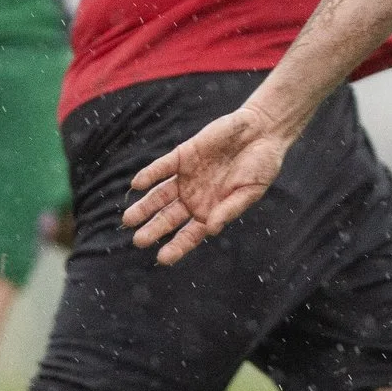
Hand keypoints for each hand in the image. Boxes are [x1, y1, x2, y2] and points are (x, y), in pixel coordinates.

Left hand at [121, 104, 297, 264]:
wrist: (261, 131)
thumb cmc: (261, 166)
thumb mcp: (250, 191)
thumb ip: (230, 209)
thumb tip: (211, 230)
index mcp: (211, 211)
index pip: (189, 234)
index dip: (176, 247)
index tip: (163, 259)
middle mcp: (194, 197)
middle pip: (169, 218)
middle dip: (154, 229)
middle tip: (139, 241)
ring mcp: (186, 177)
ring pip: (160, 195)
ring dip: (145, 206)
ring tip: (129, 219)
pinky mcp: (183, 156)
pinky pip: (162, 167)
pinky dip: (150, 175)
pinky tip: (137, 184)